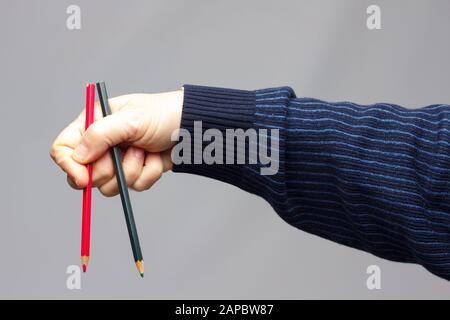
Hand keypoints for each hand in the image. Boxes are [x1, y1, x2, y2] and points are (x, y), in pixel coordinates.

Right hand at [49, 89, 182, 195]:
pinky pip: (133, 187)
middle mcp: (101, 144)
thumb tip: (78, 156)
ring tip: (145, 150)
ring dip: (132, 170)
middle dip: (109, 169)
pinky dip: (147, 174)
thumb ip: (101, 135)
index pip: (63, 148)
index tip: (83, 179)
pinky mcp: (134, 173)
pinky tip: (155, 158)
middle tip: (127, 153)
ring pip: (109, 186)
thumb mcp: (131, 120)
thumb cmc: (162, 115)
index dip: (68, 165)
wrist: (191, 128)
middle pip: (84, 175)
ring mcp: (117, 160)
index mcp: (93, 123)